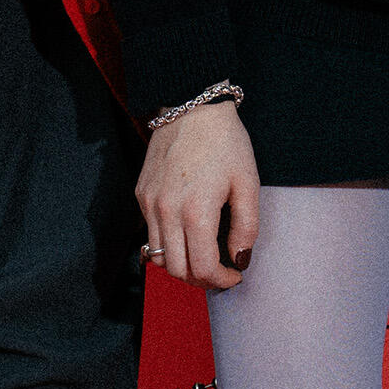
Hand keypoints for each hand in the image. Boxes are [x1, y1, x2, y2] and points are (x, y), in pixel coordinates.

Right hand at [137, 103, 260, 290]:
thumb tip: (239, 259)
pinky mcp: (140, 194)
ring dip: (181, 266)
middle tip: (220, 271)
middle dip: (201, 280)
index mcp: (196, 212)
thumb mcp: (248, 183)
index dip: (221, 281)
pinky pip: (149, 234)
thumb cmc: (225, 142)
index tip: (235, 275)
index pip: (202, 269)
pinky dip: (167, 245)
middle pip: (177, 271)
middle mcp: (166, 212)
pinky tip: (187, 234)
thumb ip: (247, 227)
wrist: (191, 106)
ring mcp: (149, 204)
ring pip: (158, 257)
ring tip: (202, 257)